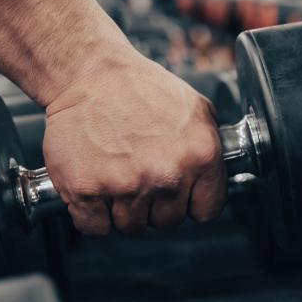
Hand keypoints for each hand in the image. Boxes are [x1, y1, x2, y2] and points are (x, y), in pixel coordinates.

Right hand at [42, 45, 226, 235]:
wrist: (91, 73)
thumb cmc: (139, 88)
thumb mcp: (195, 109)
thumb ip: (210, 148)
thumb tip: (215, 176)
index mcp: (200, 155)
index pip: (206, 210)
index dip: (190, 203)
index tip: (179, 195)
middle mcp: (167, 174)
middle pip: (167, 223)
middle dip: (154, 205)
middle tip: (140, 175)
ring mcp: (126, 184)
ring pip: (131, 227)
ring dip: (122, 209)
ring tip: (117, 174)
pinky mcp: (87, 189)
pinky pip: (95, 227)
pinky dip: (91, 213)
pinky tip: (95, 184)